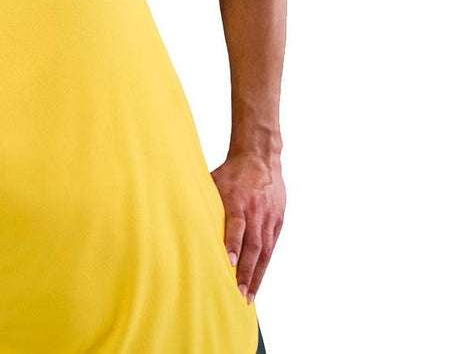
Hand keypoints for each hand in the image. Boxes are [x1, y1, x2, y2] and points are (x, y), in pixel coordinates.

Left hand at [209, 152, 285, 304]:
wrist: (260, 158)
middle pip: (253, 245)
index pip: (237, 226)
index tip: (229, 263)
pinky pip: (271, 247)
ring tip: (249, 296)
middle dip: (246, 271)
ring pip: (265, 251)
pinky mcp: (278, 221)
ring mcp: (269, 217)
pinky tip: (258, 281)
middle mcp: (256, 211)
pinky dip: (265, 265)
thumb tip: (175, 214)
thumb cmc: (231, 172)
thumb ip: (202, 201)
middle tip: (239, 292)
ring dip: (257, 275)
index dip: (233, 244)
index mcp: (238, 200)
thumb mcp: (213, 182)